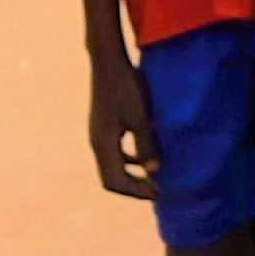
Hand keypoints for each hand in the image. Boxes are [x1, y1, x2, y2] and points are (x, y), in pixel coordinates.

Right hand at [87, 51, 159, 199]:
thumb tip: (154, 171)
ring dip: (131, 175)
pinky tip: (144, 158)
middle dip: (133, 187)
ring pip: (112, 167)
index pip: (115, 182)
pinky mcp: (102, 127)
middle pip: (111, 179)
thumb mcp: (141, 118)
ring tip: (153, 178)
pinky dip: (128, 161)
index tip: (157, 192)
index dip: (136, 191)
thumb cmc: (127, 88)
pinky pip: (113, 153)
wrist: (109, 63)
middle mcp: (96, 143)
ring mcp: (97, 135)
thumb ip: (147, 145)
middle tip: (157, 190)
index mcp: (103, 144)